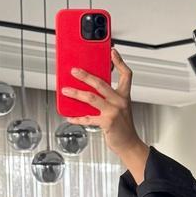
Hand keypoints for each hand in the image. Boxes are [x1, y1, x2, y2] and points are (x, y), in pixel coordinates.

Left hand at [61, 46, 143, 160]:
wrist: (129, 144)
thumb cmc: (123, 126)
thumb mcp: (121, 107)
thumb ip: (109, 96)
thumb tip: (90, 87)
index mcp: (124, 95)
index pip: (126, 75)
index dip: (119, 62)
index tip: (112, 52)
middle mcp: (120, 101)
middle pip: (101, 83)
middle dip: (86, 75)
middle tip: (74, 70)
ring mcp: (113, 112)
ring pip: (91, 98)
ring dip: (76, 93)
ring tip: (66, 90)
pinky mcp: (107, 123)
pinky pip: (88, 118)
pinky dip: (77, 118)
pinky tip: (70, 116)